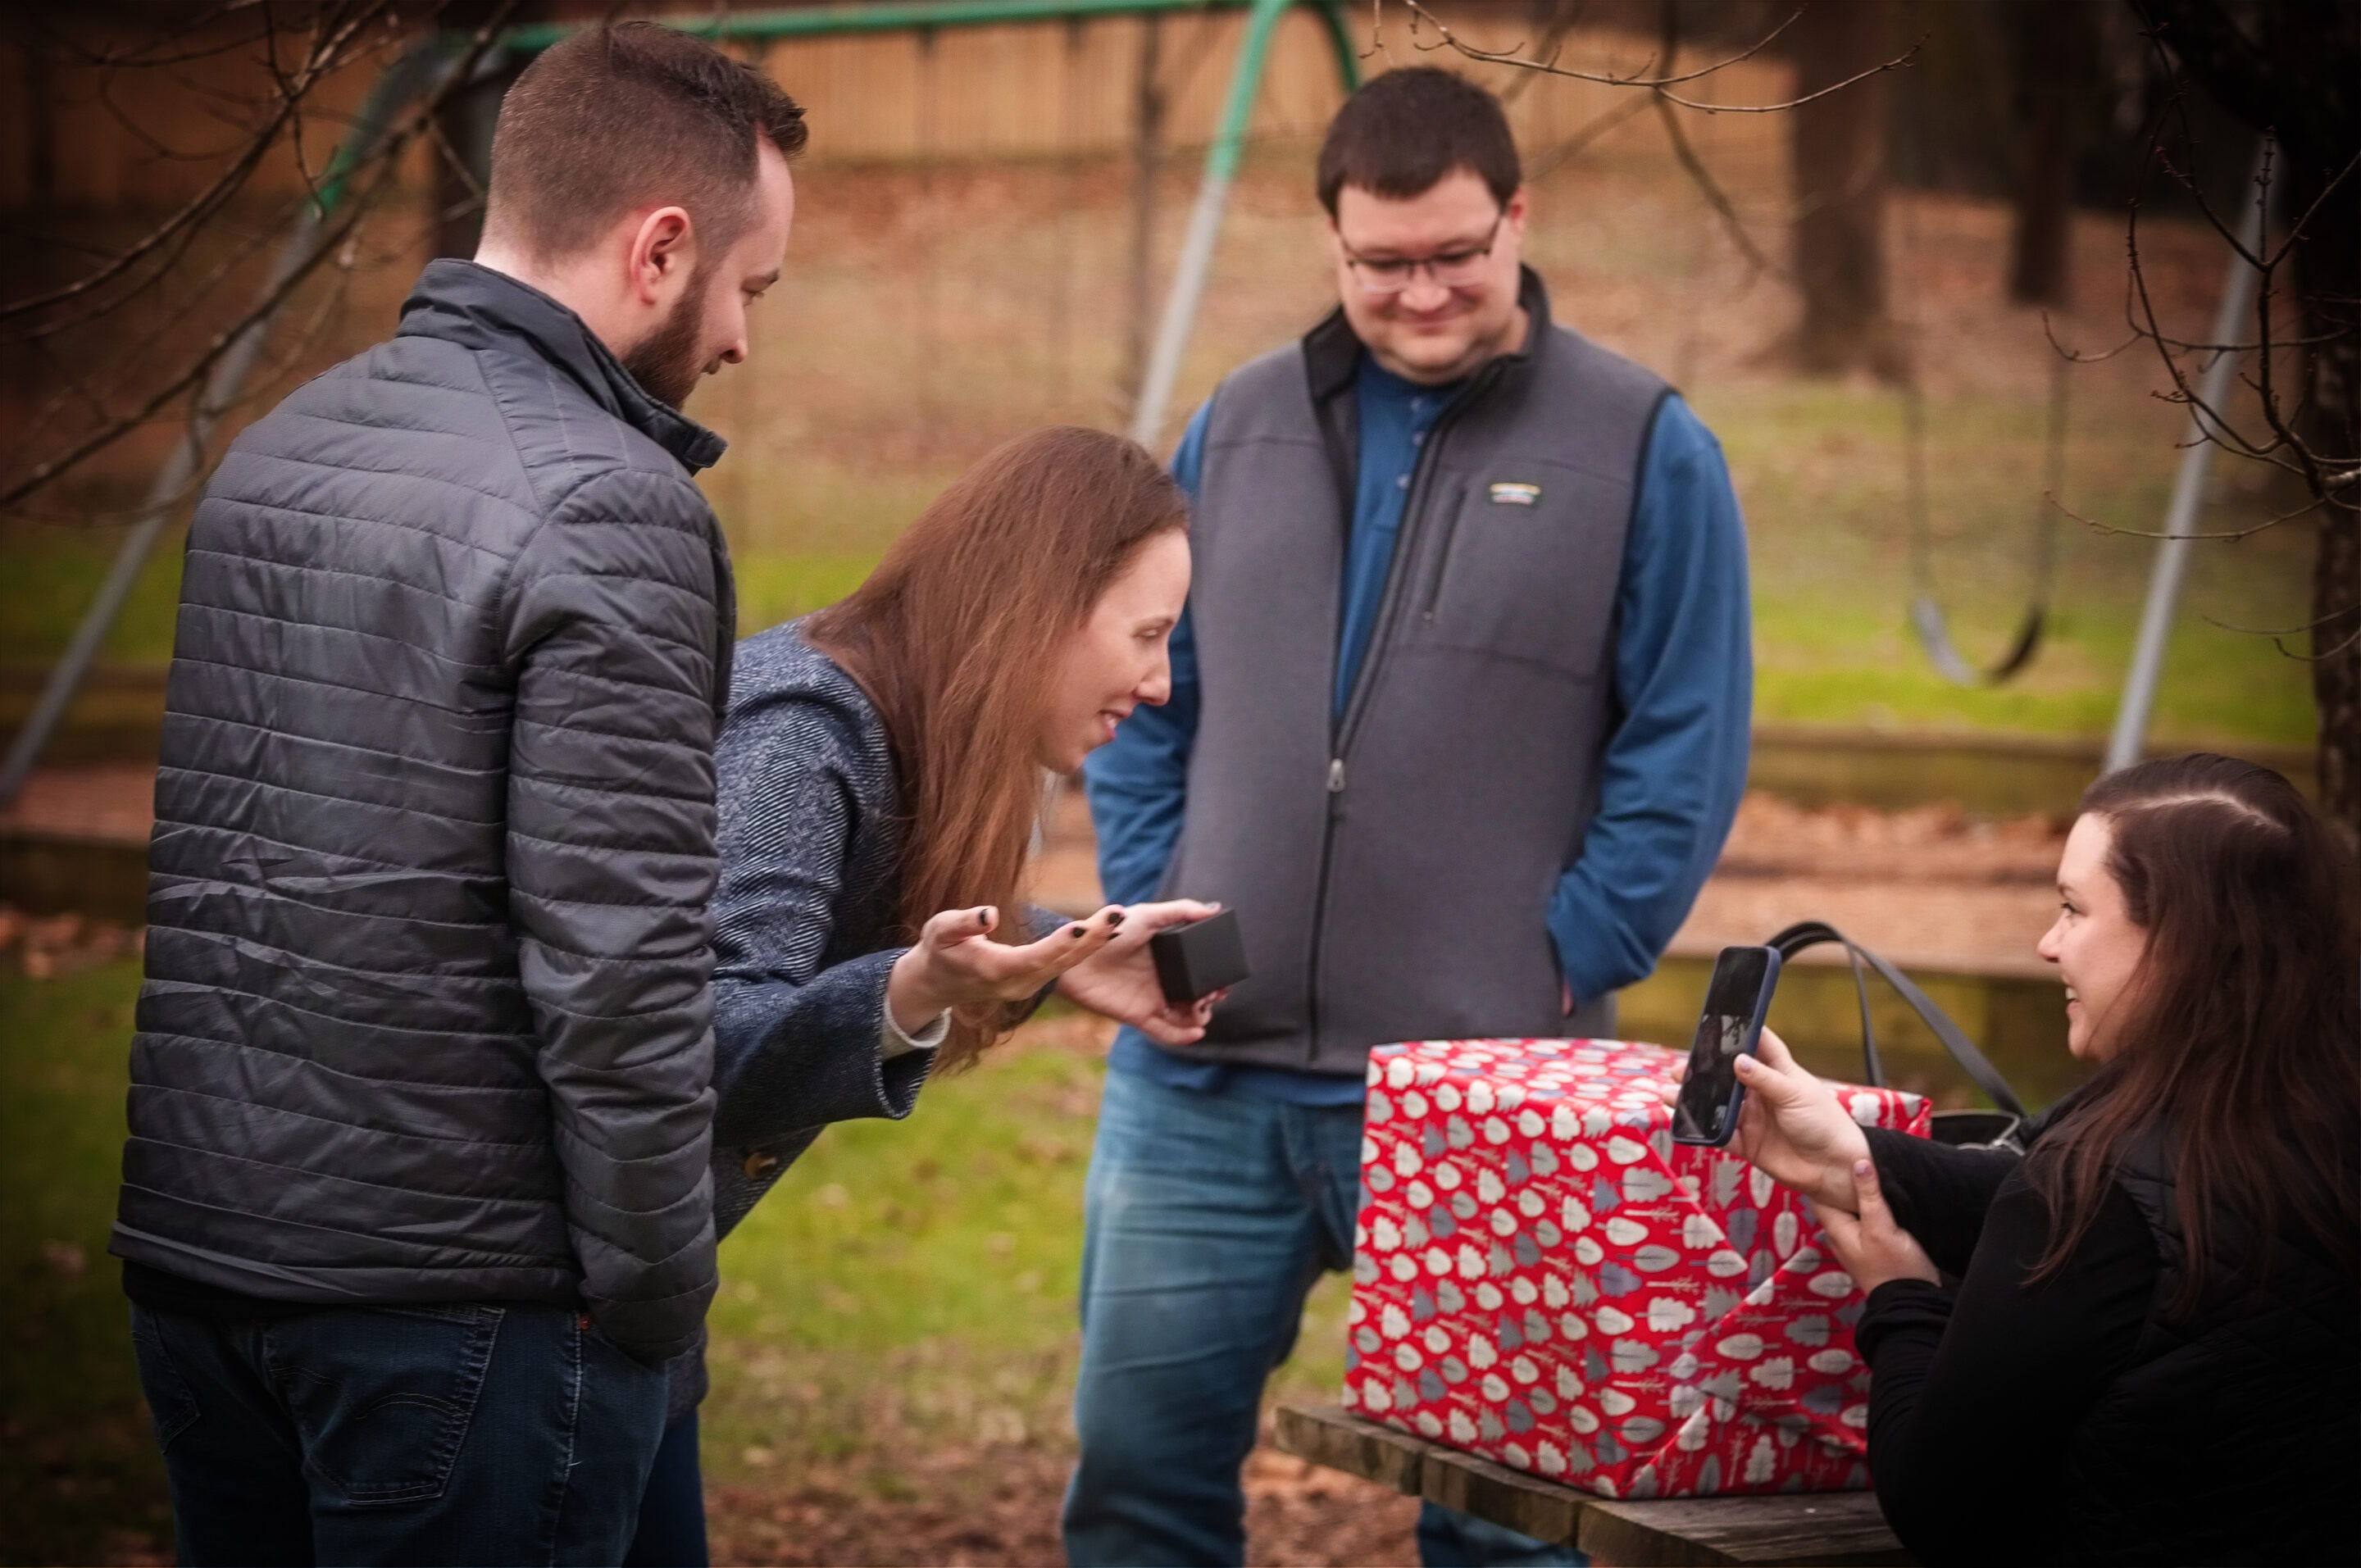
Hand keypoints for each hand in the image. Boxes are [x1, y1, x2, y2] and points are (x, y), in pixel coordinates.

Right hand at [887, 903, 1123, 1033]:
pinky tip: (1106, 929)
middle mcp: (1017, 984)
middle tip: (1117, 915)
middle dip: (1090, 939)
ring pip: (1067, 964)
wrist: (938, 983)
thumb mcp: (941, 930)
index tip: (1081, 927)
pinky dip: (1085, 948)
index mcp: (994, 971)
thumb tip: (989, 914)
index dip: (1058, 944)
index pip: (1033, 958)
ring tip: (1118, 917)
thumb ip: (963, 922)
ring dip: (1095, 942)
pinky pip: (1065, 965)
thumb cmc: (939, 949)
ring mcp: (1027, 986)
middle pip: (1060, 962)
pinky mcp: (1034, 982)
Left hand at [1056, 899, 1224, 1045]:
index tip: (1224, 979)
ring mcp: (1152, 999)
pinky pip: (1165, 1031)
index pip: (1198, 972)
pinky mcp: (1139, 1015)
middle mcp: (1163, 980)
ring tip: (1202, 1010)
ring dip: (1199, 1018)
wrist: (1077, 955)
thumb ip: (1180, 911)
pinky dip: (1182, 1036)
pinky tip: (1196, 1033)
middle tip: (1214, 994)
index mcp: (1168, 958)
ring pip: (1185, 1017)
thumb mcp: (1147, 915)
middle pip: (1196, 996)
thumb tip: (1212, 910)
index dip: (1214, 978)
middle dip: (1211, 998)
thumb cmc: (1110, 930)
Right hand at [1661, 1028, 1870, 1211]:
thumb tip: (1738, 1061)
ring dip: (1696, 1100)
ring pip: (1717, 1105)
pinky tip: (1686, 1121)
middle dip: (1705, 1071)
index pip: (1759, 1046)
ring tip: (1672, 1092)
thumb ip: (1765, 1080)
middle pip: (1728, 1077)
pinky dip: (1702, 1129)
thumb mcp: (1796, 1095)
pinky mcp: (1747, 1144)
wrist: (1836, 1169)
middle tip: (1682, 1067)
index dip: (1741, 1034)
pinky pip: (1719, 1134)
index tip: (1717, 1024)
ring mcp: (1752, 1119)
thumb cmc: (1826, 1124)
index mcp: (1779, 1073)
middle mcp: (1762, 1094)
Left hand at [1813, 1156, 1938, 1291]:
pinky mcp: (1871, 1245)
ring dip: (1855, 1194)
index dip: (1822, 1173)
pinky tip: (1879, 1197)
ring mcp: (1855, 1241)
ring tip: (1866, 1170)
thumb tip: (1859, 1163)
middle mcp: (1840, 1234)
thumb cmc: (1895, 1269)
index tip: (1829, 1152)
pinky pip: (1863, 1218)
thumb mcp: (1882, 1227)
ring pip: (1849, 1209)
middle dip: (1840, 1181)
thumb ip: (1870, 1196)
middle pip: (1834, 1200)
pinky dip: (1867, 1206)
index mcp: (1835, 1228)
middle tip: (1850, 1155)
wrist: (1911, 1302)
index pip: (1818, 1193)